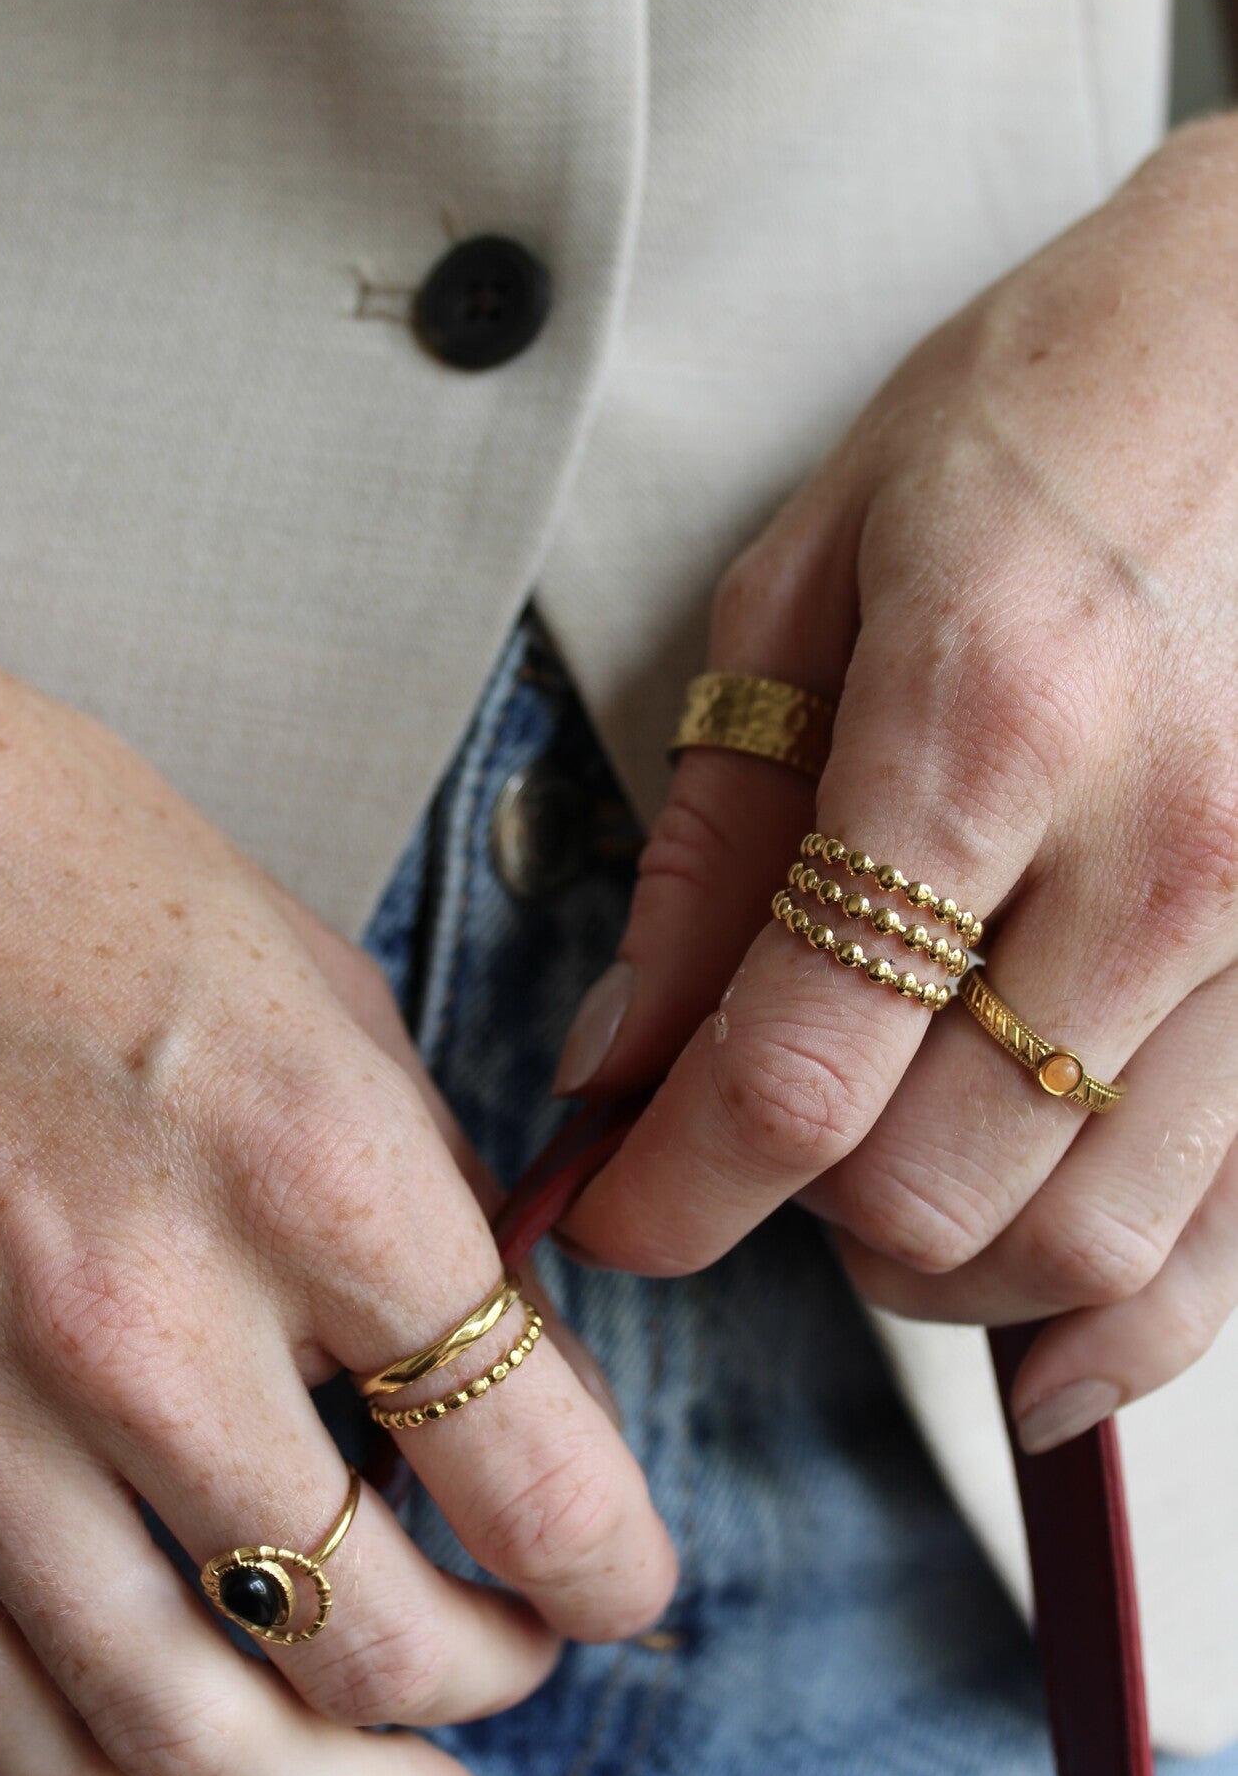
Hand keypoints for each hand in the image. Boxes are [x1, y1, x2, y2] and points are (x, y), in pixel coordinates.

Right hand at [0, 556, 675, 1775]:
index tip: (629, 1579)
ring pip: (190, 1722)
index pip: (529, 1469)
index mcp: (312, 1169)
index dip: (614, 1567)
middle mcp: (147, 1310)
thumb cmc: (100, 883)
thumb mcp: (344, 1016)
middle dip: (494, 1682)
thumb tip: (526, 1399)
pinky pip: (5, 1705)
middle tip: (531, 1660)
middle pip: (375, 1632)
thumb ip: (443, 1228)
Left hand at [555, 117, 1237, 1455]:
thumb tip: (616, 1061)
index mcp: (988, 725)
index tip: (614, 1219)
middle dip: (798, 1225)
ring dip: (945, 1280)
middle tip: (750, 1160)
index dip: (675, 1193)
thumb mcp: (817, 573)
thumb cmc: (1050, 411)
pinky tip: (1048, 1364)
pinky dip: (1134, 1326)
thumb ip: (714, 842)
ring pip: (1089, 1247)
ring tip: (876, 1204)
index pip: (793, 1074)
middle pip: (933, 1194)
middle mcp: (1161, 856)